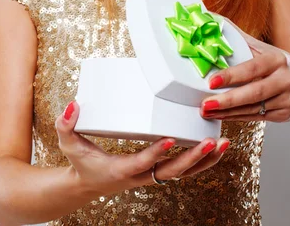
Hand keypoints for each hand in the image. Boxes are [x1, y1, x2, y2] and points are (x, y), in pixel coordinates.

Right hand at [55, 100, 230, 197]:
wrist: (88, 184)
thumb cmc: (81, 163)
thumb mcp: (69, 145)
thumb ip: (66, 125)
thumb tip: (73, 105)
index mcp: (120, 170)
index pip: (141, 163)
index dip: (155, 154)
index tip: (170, 140)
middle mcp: (140, 177)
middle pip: (171, 172)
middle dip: (192, 157)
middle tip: (210, 141)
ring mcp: (151, 176)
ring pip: (184, 174)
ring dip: (204, 160)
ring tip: (223, 143)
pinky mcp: (158, 172)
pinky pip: (185, 170)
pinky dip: (202, 161)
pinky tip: (217, 147)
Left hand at [200, 22, 289, 122]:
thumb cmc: (279, 64)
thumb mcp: (264, 49)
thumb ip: (239, 38)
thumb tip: (212, 19)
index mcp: (277, 59)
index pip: (252, 68)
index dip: (232, 75)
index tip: (211, 82)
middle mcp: (286, 80)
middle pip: (254, 92)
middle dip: (228, 100)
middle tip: (205, 105)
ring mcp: (287, 99)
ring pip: (253, 108)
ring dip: (227, 112)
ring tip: (206, 111)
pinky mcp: (284, 115)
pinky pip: (256, 118)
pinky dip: (236, 117)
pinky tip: (220, 116)